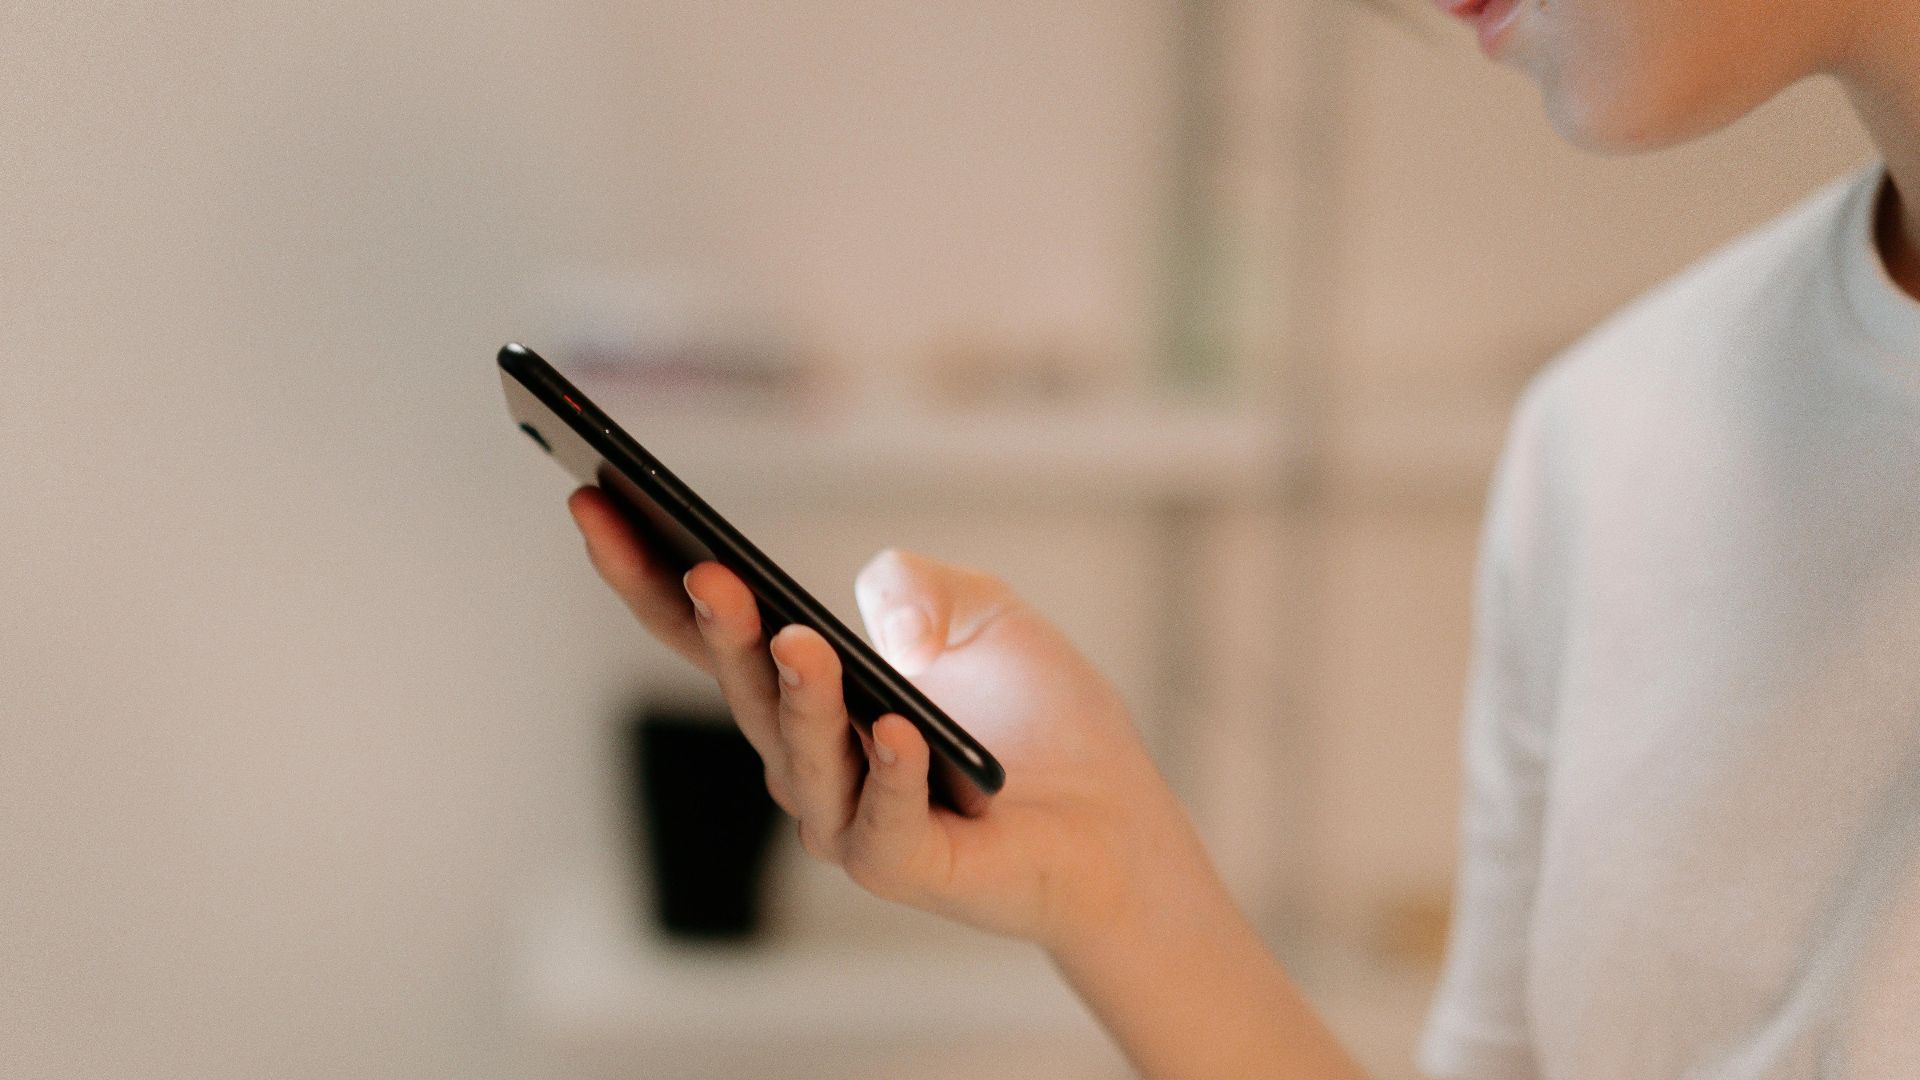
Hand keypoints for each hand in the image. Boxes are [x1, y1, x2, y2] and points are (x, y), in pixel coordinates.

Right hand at [566, 486, 1216, 948]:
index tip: (594, 499)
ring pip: (801, 755)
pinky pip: (881, 825)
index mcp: (808, 692)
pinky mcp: (909, 867)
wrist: (1120, 823)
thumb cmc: (1042, 722)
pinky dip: (886, 778)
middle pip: (743, 685)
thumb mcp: (983, 613)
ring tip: (794, 635)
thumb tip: (877, 608)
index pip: (708, 629)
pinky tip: (895, 729)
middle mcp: (809, 759)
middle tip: (703, 566)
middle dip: (717, 625)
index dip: (647, 570)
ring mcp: (848, 820)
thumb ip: (921, 585)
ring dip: (795, 695)